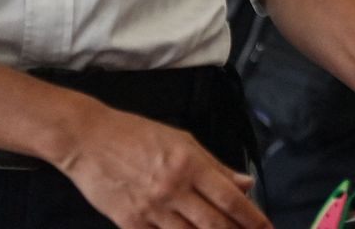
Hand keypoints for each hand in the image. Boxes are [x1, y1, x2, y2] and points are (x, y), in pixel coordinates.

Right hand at [52, 104, 267, 228]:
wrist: (88, 141)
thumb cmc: (137, 135)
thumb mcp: (183, 141)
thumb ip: (215, 166)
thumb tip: (245, 183)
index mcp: (190, 165)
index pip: (230, 198)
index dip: (252, 217)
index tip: (266, 228)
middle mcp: (173, 188)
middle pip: (214, 223)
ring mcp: (151, 208)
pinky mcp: (129, 222)